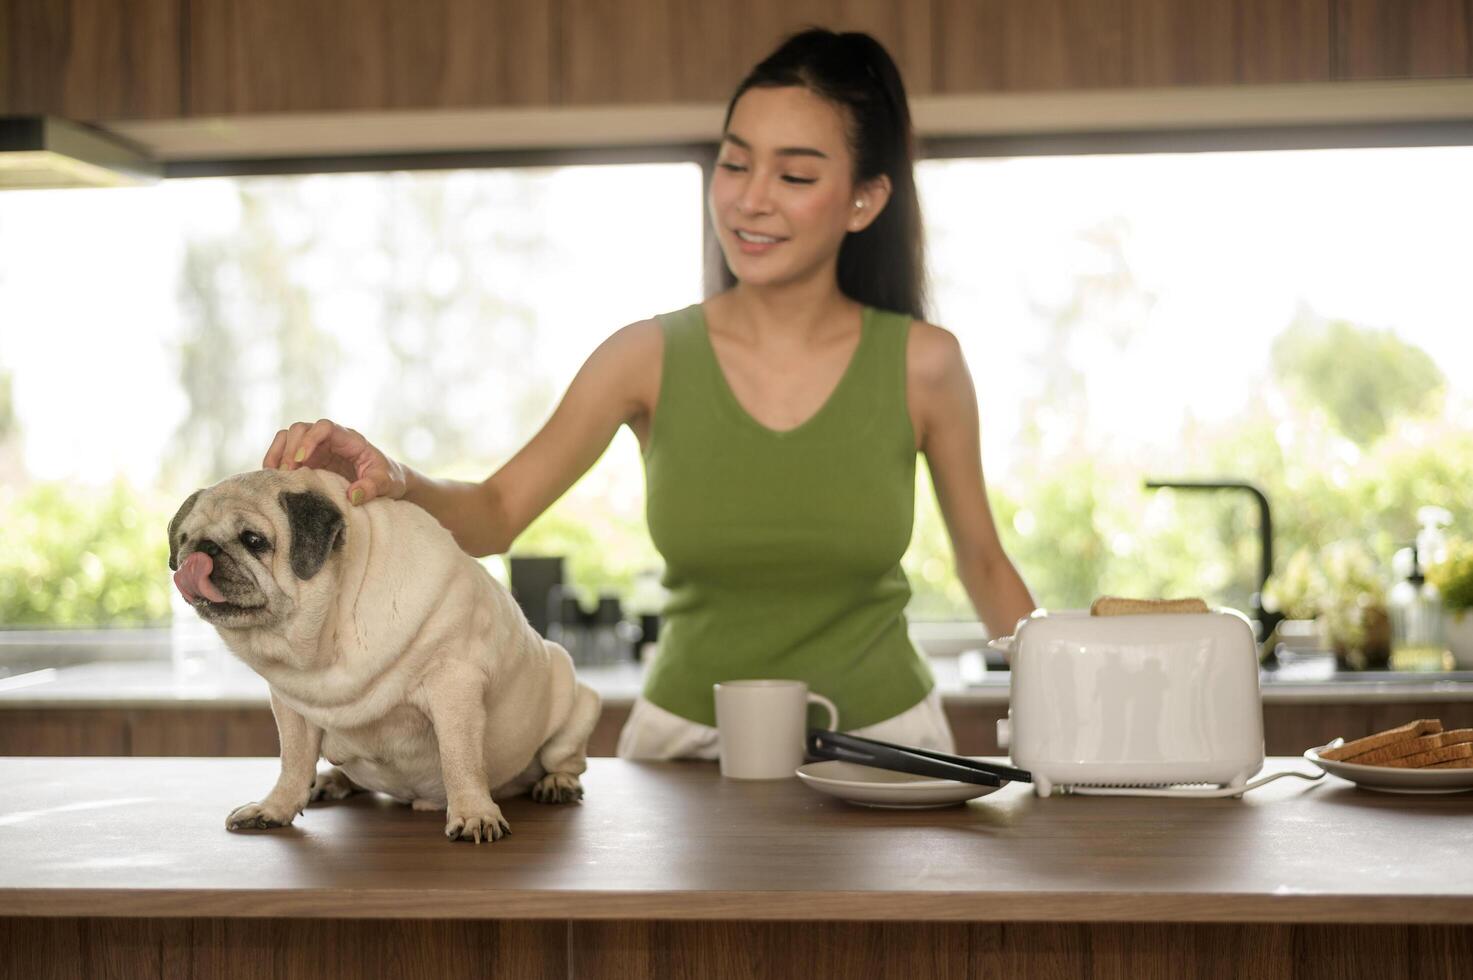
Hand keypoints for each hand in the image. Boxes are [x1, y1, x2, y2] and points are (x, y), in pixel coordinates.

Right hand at [263, 419, 407, 505]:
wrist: (387, 482)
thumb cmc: (389, 478)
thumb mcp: (387, 483)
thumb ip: (373, 487)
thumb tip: (354, 495)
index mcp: (350, 439)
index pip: (325, 427)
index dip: (310, 439)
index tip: (301, 460)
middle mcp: (330, 440)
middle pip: (301, 429)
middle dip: (290, 448)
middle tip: (288, 473)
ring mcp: (317, 449)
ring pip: (288, 438)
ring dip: (278, 453)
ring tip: (276, 475)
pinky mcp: (308, 461)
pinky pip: (285, 453)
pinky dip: (275, 462)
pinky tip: (275, 478)